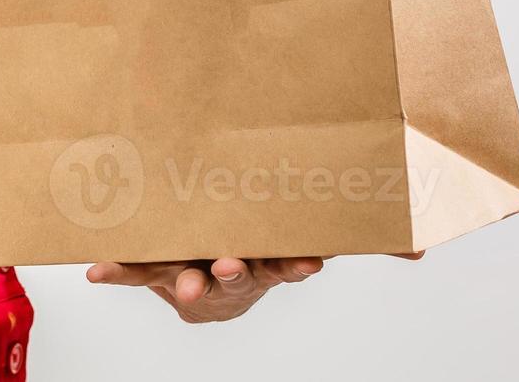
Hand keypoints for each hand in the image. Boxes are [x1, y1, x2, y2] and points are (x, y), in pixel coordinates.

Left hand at [86, 252, 423, 323]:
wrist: (210, 272)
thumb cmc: (259, 238)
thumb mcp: (307, 236)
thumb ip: (366, 241)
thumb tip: (424, 252)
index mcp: (268, 258)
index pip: (289, 263)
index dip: (295, 264)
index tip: (305, 263)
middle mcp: (231, 268)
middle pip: (239, 274)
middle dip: (236, 271)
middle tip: (233, 264)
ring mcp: (192, 268)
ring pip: (189, 277)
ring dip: (182, 281)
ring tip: (177, 283)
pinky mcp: (154, 267)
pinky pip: (134, 270)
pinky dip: (115, 271)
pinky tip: (95, 271)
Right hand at [86, 256, 321, 322]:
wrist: (220, 296)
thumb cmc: (186, 263)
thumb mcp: (157, 261)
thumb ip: (129, 261)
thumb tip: (88, 263)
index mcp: (171, 274)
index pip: (140, 273)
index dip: (119, 273)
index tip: (97, 271)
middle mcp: (206, 279)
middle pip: (201, 281)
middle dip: (203, 282)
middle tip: (201, 280)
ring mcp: (243, 276)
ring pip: (246, 275)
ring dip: (252, 272)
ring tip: (258, 264)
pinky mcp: (273, 270)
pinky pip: (288, 267)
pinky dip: (301, 264)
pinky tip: (317, 258)